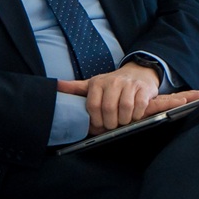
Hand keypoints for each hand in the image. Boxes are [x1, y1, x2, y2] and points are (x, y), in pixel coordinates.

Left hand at [55, 62, 197, 134]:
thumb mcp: (93, 85)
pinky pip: (139, 107)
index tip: (99, 126)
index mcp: (98, 82)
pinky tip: (134, 116)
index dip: (96, 120)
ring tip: (123, 122)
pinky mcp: (143, 89)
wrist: (138, 73)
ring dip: (124, 121)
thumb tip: (55, 85)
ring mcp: (129, 84)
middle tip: (112, 126)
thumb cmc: (113, 84)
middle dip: (110, 123)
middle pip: (108, 109)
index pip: (93, 105)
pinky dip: (137, 116)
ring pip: (125, 108)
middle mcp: (113, 81)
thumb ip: (75, 88)